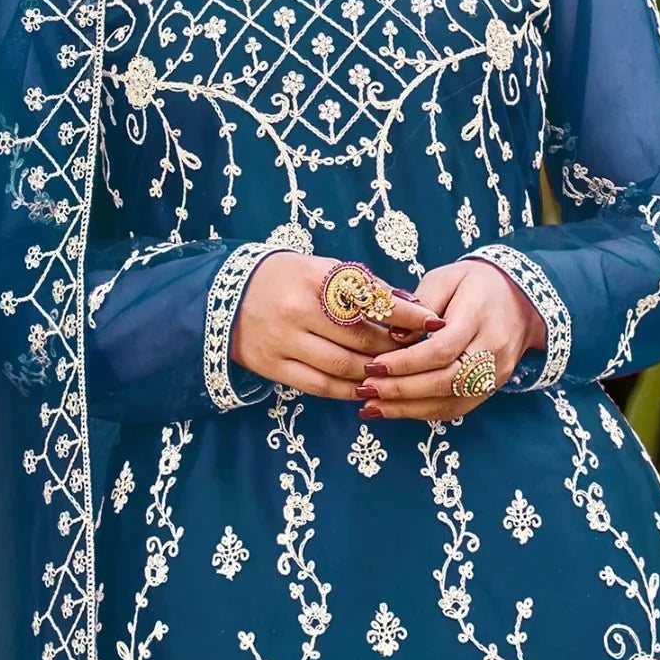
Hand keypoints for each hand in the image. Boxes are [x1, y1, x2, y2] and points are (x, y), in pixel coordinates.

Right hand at [230, 251, 440, 400]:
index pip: (372, 300)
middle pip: (362, 339)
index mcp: (315, 279)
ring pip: (344, 367)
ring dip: (376, 374)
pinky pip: (321, 386)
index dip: (407, 314)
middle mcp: (299, 310)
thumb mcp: (321, 268)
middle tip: (418, 352)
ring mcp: (285, 342)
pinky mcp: (274, 367)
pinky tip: (367, 388)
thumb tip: (410, 303)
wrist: (226, 296)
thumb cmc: (286, 278)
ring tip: (396, 373)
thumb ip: (362, 286)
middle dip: (395, 348)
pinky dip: (349, 390)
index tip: (434, 322)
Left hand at [361, 259, 544, 422]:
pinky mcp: (491, 389)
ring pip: (450, 401)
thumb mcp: (446, 279)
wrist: (521, 299)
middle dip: (401, 389)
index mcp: (479, 316)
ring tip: (371, 407)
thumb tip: (393, 337)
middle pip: (445, 381)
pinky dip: (422, 413)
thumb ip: (420, 306)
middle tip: (365, 390)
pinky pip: (456, 409)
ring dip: (407, 409)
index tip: (373, 365)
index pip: (441, 349)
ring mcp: (495, 374)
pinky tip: (394, 410)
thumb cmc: (474, 284)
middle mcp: (492, 350)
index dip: (405, 362)